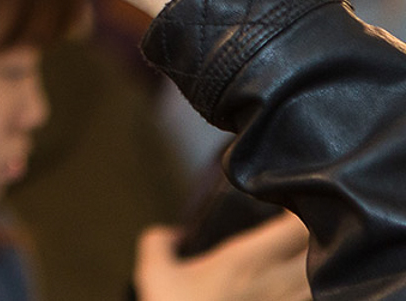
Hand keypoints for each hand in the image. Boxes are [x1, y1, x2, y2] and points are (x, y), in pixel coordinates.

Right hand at [134, 213, 310, 300]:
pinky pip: (317, 298)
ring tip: (310, 247)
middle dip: (321, 227)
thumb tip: (172, 233)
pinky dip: (316, 289)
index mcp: (248, 259)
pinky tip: (299, 284)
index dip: (304, 202)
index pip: (296, 223)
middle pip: (321, 246)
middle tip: (309, 213)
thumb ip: (158, 243)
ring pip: (326, 274)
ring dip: (321, 258)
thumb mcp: (154, 275)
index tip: (295, 191)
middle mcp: (279, 282)